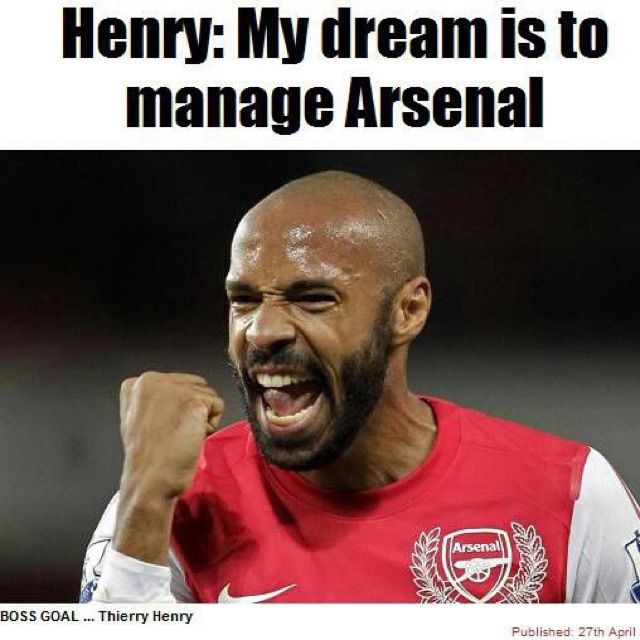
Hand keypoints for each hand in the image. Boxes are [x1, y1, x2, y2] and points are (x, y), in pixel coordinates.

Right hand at [119, 371, 223, 499]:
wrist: (150, 479)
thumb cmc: (147, 457)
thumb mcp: (137, 418)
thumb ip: (155, 399)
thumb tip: (177, 396)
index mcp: (137, 384)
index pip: (177, 383)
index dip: (178, 407)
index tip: (165, 426)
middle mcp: (153, 379)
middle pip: (195, 385)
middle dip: (193, 409)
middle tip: (175, 432)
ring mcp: (174, 388)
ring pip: (208, 395)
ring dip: (202, 418)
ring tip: (181, 436)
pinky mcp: (193, 400)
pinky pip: (217, 406)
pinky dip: (210, 425)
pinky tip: (191, 438)